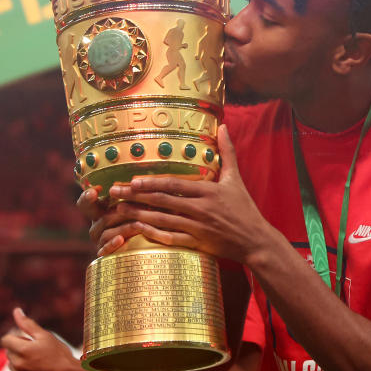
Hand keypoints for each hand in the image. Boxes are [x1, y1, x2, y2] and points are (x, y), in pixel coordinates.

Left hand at [2, 308, 81, 370]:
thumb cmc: (59, 354)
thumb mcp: (45, 336)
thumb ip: (28, 324)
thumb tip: (16, 311)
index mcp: (22, 349)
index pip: (6, 340)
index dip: (16, 337)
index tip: (27, 339)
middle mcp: (18, 365)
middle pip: (9, 352)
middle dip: (18, 348)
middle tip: (37, 350)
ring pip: (12, 364)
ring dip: (20, 361)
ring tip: (38, 362)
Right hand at [77, 186, 144, 256]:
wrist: (143, 245)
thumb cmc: (140, 218)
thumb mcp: (134, 205)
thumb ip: (129, 195)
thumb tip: (135, 181)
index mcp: (99, 211)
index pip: (84, 204)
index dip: (87, 197)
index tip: (95, 191)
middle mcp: (96, 226)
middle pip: (101, 218)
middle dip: (119, 213)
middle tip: (132, 209)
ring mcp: (99, 241)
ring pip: (106, 233)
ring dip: (123, 228)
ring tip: (137, 225)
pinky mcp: (105, 254)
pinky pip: (105, 250)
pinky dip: (112, 244)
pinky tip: (120, 240)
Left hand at [107, 124, 274, 263]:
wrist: (256, 241)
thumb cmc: (245, 209)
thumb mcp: (236, 179)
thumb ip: (227, 152)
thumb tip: (223, 126)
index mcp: (208, 191)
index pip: (175, 185)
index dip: (152, 182)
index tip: (133, 179)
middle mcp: (201, 209)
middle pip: (163, 201)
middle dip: (136, 196)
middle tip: (115, 191)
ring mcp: (198, 228)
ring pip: (163, 220)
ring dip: (139, 214)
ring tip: (119, 209)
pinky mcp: (197, 244)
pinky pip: (171, 238)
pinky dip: (154, 234)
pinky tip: (139, 229)